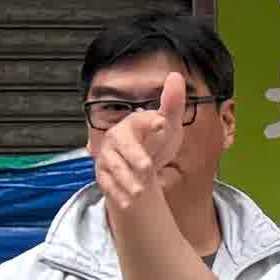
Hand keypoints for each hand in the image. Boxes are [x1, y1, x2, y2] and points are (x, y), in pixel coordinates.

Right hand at [89, 66, 193, 216]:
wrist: (142, 167)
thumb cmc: (156, 142)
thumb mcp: (170, 125)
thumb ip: (172, 104)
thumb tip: (175, 76)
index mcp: (134, 123)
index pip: (141, 120)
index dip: (150, 121)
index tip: (162, 123)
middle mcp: (118, 138)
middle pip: (121, 145)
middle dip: (134, 157)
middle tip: (147, 168)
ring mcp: (108, 156)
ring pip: (113, 167)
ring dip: (126, 179)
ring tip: (140, 191)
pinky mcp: (104, 174)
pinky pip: (107, 184)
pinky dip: (117, 194)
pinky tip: (128, 203)